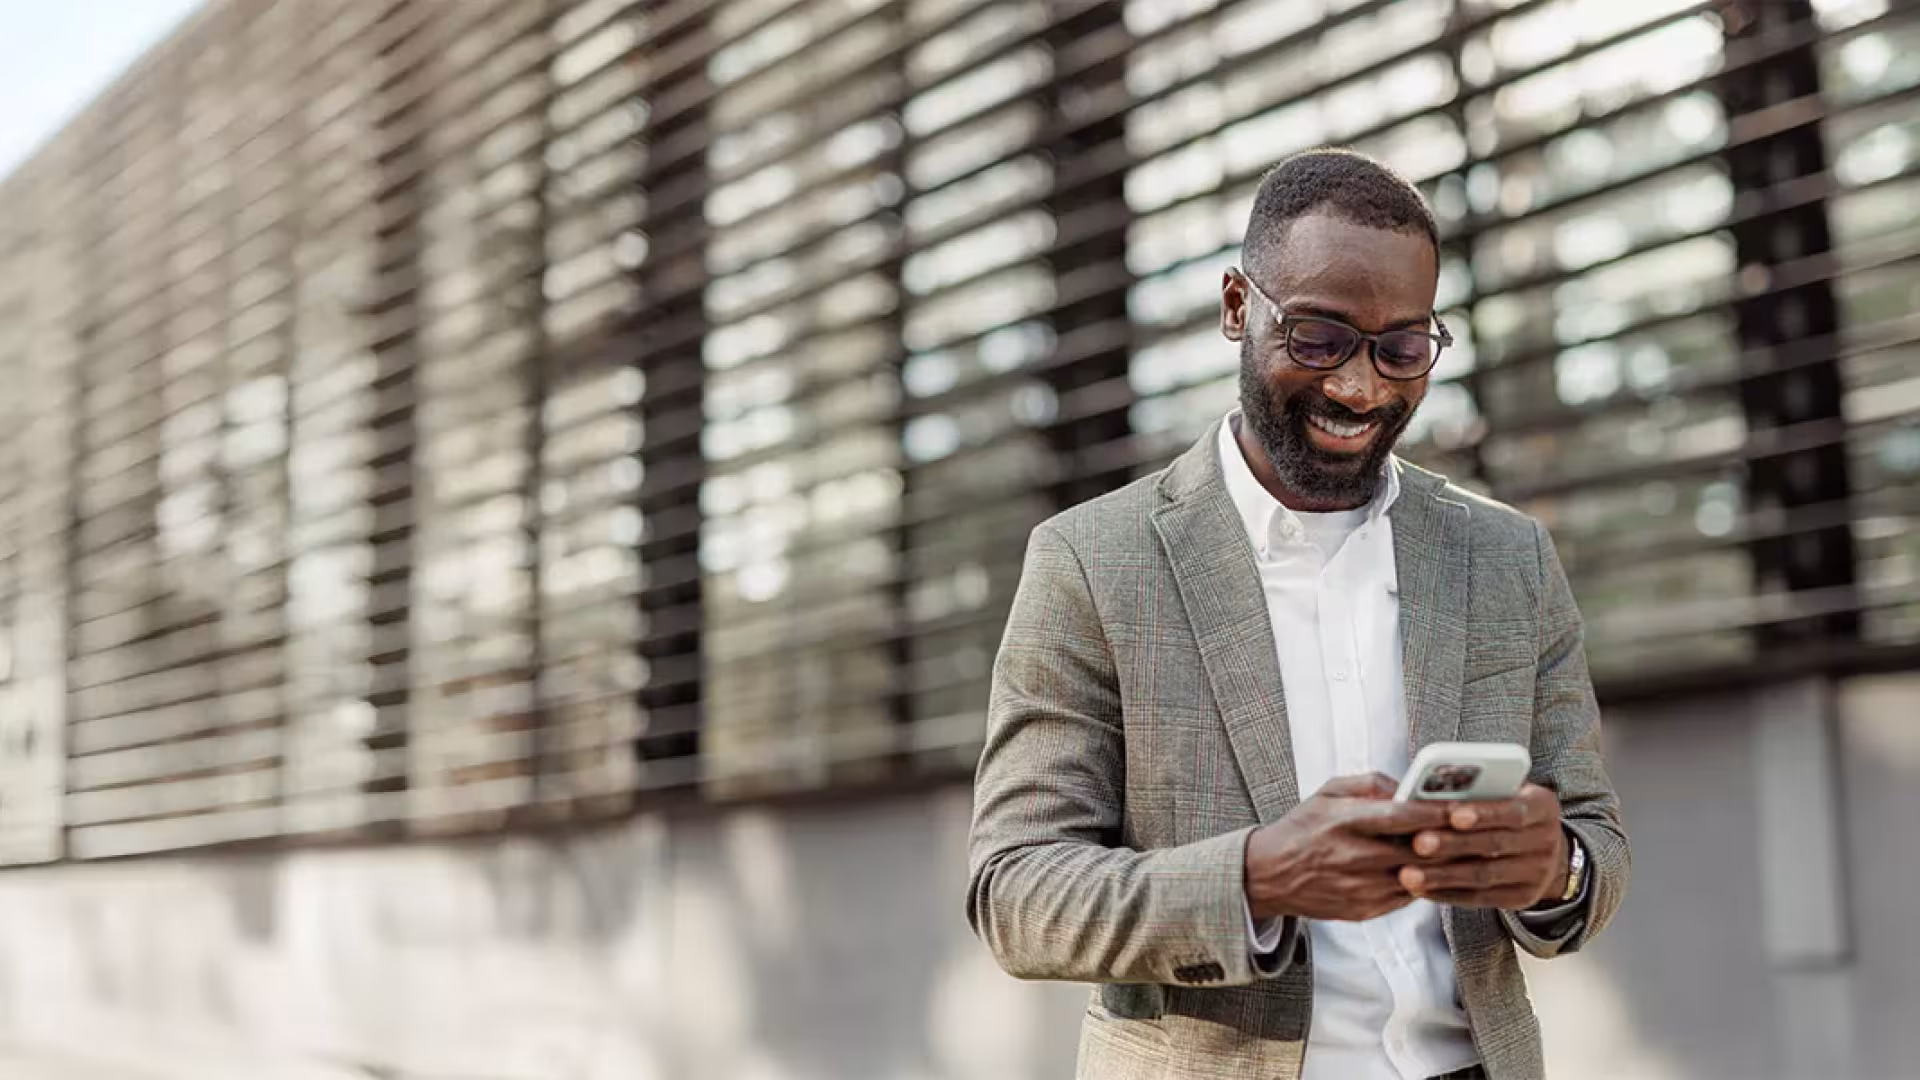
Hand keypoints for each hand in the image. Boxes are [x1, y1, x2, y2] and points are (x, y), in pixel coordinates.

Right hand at [1245, 773, 1453, 921]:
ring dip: (1446, 867)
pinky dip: (1426, 883)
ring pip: (1421, 879)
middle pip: (1419, 852)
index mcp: (1346, 823)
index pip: (1403, 818)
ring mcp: (1362, 888)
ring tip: (1470, 853)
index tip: (1466, 807)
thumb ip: (1369, 783)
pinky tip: (1439, 872)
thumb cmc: (1303, 829)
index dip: (1439, 814)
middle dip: (1453, 841)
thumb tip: (1407, 785)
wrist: (1269, 876)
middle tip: (1482, 831)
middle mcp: (1355, 857)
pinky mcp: (1366, 910)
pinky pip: (1409, 897)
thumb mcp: (1327, 792)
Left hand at [1399, 783, 1568, 909]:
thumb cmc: (1504, 809)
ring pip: (1484, 875)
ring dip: (1443, 875)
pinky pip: (1481, 898)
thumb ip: (1477, 791)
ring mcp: (1537, 874)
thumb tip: (1426, 793)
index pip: (1514, 811)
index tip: (1453, 815)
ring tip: (1409, 874)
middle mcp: (1546, 841)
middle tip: (1418, 843)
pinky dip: (1448, 893)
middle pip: (1494, 844)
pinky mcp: (1521, 898)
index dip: (1484, 814)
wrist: (1541, 849)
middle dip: (1453, 844)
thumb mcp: (1504, 793)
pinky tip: (1421, 889)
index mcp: (1542, 807)